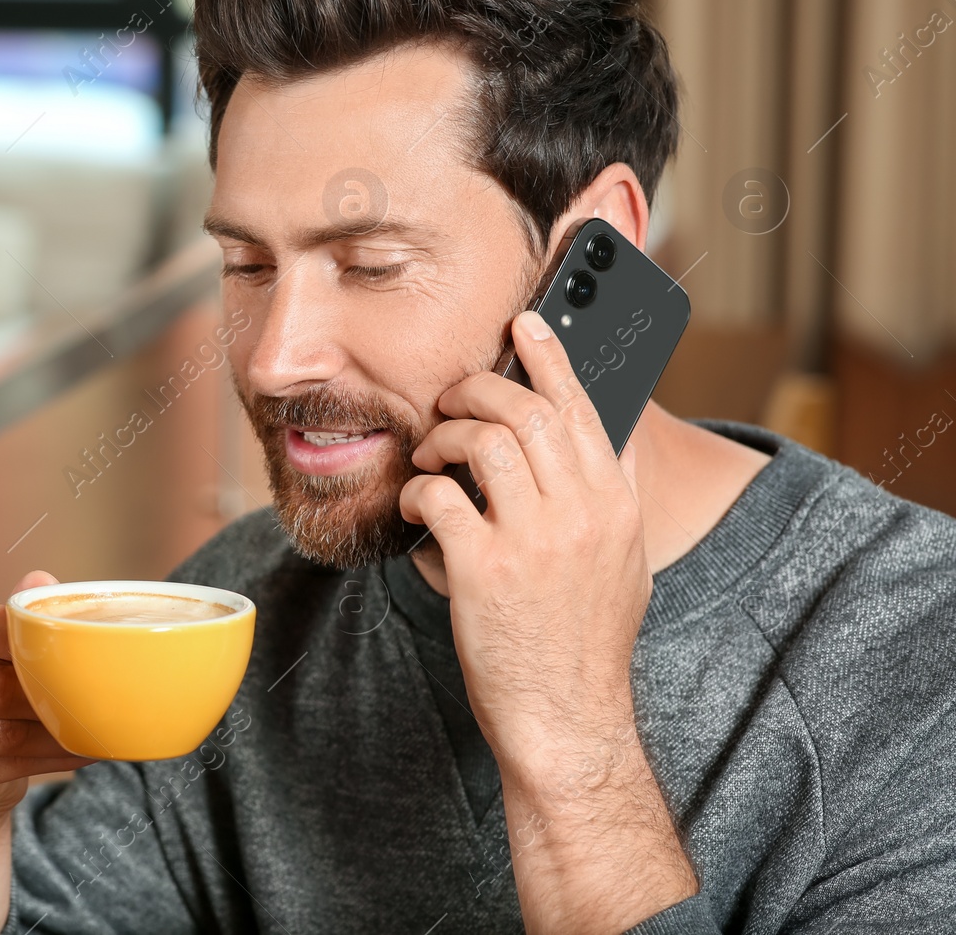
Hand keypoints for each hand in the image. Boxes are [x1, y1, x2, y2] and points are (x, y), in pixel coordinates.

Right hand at [0, 569, 95, 829]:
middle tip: (96, 694)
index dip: (19, 636)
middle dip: (49, 695)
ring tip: (92, 724)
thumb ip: (18, 616)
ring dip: (56, 732)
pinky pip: (2, 766)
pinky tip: (75, 749)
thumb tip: (42, 583)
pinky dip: (48, 759)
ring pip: (2, 732)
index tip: (62, 645)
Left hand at [400, 309, 648, 763]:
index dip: (549, 357)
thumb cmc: (584, 642)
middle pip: (524, 410)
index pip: (582, 407)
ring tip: (431, 455)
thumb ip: (615, 500)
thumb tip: (612, 441)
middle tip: (451, 397)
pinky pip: (439, 496)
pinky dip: (418, 491)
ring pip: (481, 441)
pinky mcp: (484, 569)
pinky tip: (416, 505)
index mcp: (614, 505)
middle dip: (477, 388)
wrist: (567, 719)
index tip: (526, 322)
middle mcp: (581, 512)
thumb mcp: (624, 564)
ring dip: (444, 436)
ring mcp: (533, 539)